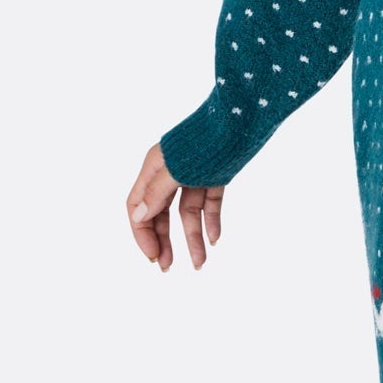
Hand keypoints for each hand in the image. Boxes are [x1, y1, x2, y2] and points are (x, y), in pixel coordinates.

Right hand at [127, 142, 223, 271]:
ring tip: (200, 265)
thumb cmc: (208, 138)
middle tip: (168, 267)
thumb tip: (138, 217)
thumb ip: (157, 193)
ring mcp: (194, 173)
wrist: (245, 115)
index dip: (142, 233)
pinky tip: (215, 240)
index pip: (137, 207)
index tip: (153, 256)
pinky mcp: (216, 174)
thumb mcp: (179, 169)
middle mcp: (171, 171)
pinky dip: (211, 220)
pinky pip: (209, 202)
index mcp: (154, 167)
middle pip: (160, 212)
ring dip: (192, 237)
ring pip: (187, 211)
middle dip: (164, 240)